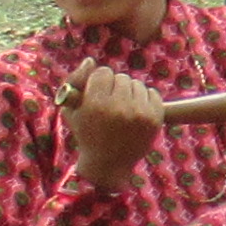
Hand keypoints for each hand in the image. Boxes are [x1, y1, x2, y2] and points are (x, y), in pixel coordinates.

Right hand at [64, 66, 167, 193]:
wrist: (108, 164)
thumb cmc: (86, 134)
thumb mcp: (70, 109)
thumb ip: (74, 81)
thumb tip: (90, 60)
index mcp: (96, 105)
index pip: (103, 72)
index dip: (99, 82)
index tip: (97, 95)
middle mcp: (119, 108)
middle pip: (121, 77)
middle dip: (114, 88)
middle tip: (110, 105)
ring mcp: (140, 113)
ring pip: (137, 84)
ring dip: (129, 93)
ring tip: (122, 110)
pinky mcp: (155, 119)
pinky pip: (152, 93)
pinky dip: (144, 99)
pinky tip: (135, 112)